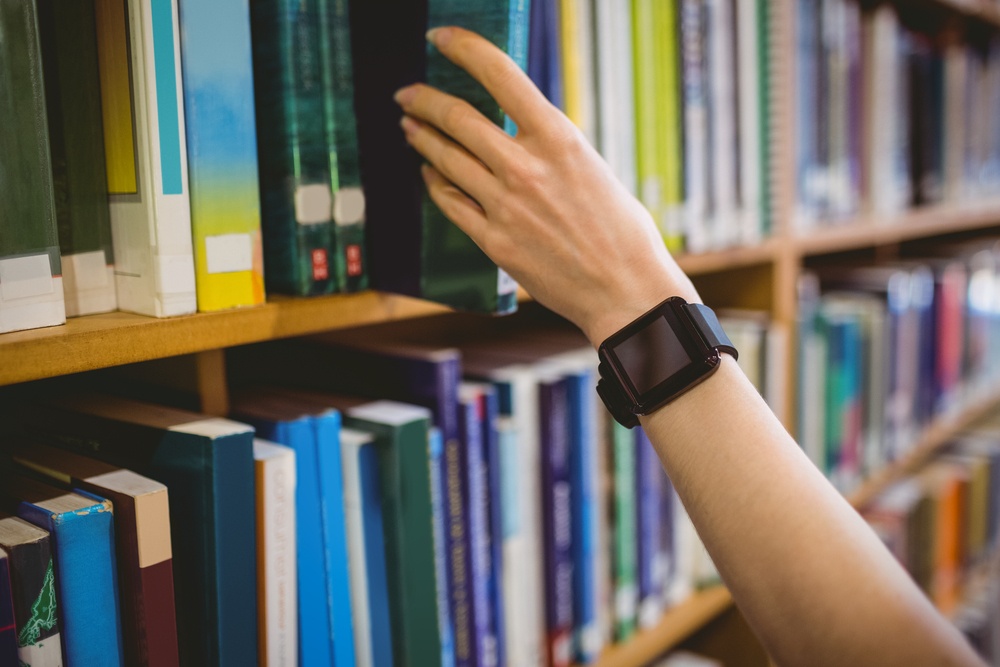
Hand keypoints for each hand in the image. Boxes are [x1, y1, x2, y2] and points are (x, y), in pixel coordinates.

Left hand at [394, 27, 698, 345]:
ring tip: (408, 127)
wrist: (625, 290)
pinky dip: (435, 184)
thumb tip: (516, 133)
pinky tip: (429, 175)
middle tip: (407, 93)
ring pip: (445, 160)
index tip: (440, 38)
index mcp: (559, 138)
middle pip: (458, 118)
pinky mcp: (494, 242)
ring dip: (421, 139)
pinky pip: (450, 204)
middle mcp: (526, 167)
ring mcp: (505, 206)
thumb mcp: (592, 168)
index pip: (500, 75)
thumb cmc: (621, 230)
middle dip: (424, 100)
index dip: (463, 49)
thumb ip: (550, 148)